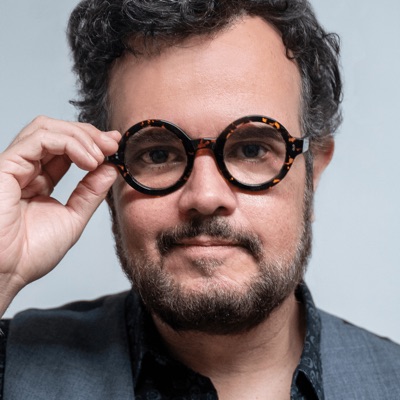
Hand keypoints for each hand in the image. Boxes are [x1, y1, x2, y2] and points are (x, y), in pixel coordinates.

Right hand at [0, 116, 119, 314]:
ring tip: (100, 153)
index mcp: (40, 181)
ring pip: (47, 128)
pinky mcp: (6, 166)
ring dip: (80, 136)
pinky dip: (68, 143)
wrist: (7, 272)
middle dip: (89, 134)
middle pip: (57, 132)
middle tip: (112, 143)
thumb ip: (90, 192)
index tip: (115, 144)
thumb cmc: (31, 253)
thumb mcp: (73, 217)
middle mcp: (27, 170)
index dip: (91, 142)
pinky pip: (39, 139)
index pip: (66, 149)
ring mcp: (16, 166)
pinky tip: (88, 159)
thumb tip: (110, 169)